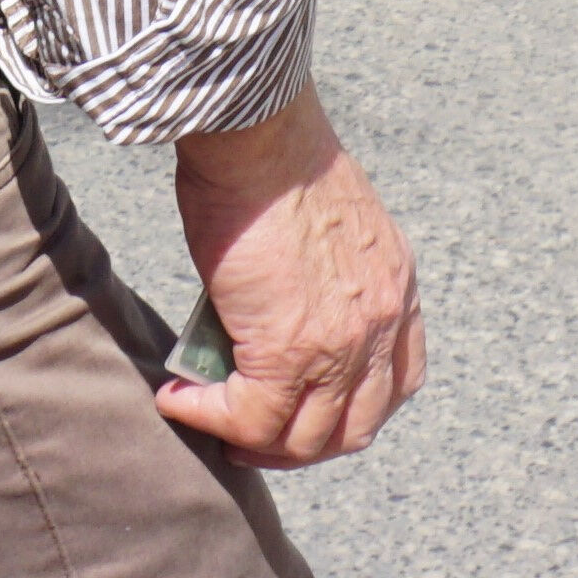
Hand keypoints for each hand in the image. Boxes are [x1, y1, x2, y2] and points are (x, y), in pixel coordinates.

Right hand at [159, 83, 424, 470]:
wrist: (258, 132)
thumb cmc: (274, 153)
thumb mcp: (329, 225)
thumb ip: (321, 276)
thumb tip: (272, 310)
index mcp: (396, 286)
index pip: (400, 381)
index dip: (355, 410)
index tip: (312, 411)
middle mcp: (383, 324)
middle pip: (355, 428)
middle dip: (302, 445)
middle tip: (255, 436)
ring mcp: (339, 346)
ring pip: (302, 439)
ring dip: (253, 442)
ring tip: (211, 422)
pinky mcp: (285, 353)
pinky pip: (249, 418)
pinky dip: (210, 419)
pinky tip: (178, 401)